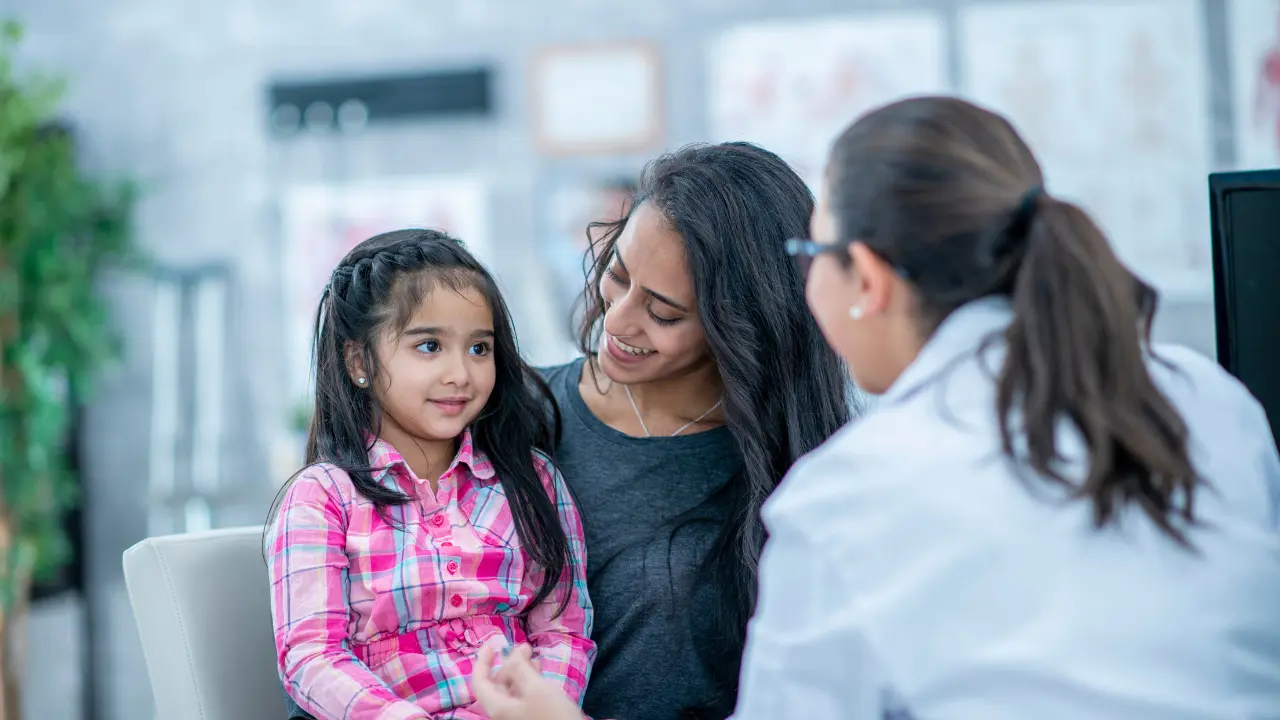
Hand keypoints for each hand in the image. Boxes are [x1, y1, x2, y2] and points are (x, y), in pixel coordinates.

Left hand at [472, 641, 586, 719]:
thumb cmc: (553, 715)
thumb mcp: (536, 688)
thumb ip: (520, 668)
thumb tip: (510, 654)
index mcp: (498, 707)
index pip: (479, 682)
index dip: (482, 662)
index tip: (491, 645)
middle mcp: (503, 714)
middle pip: (497, 685)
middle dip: (508, 663)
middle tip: (526, 647)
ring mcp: (516, 717)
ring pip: (512, 690)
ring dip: (520, 671)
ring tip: (535, 658)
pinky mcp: (530, 718)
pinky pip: (522, 697)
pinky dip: (528, 682)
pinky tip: (540, 675)